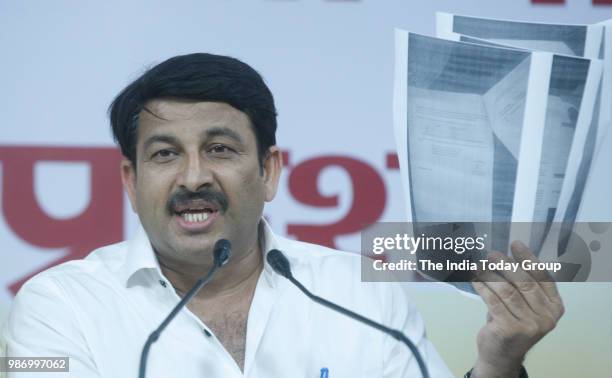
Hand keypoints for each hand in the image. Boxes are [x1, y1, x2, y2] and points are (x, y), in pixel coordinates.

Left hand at [470, 241, 564, 377]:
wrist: (502, 354)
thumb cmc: (512, 322)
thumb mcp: (524, 304)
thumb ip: (522, 284)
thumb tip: (506, 254)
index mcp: (555, 307)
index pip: (543, 277)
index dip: (528, 258)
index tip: (515, 243)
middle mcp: (547, 317)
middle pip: (525, 282)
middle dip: (506, 265)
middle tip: (492, 253)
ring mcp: (530, 325)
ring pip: (507, 291)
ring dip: (491, 275)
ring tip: (480, 265)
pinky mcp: (510, 329)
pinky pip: (494, 301)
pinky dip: (483, 287)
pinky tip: (475, 279)